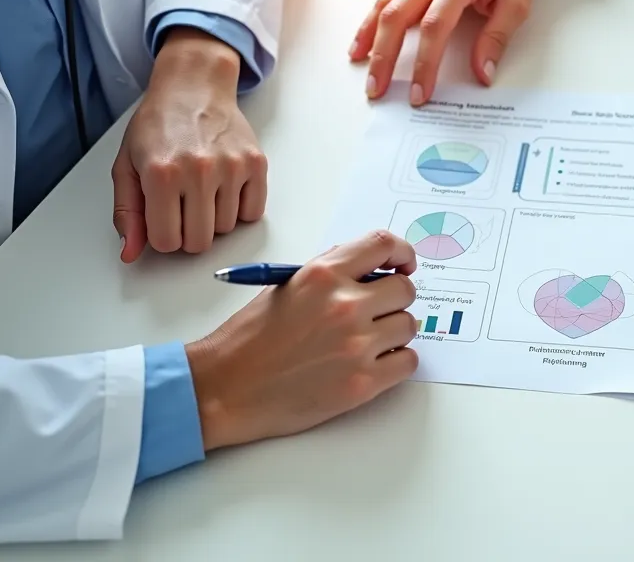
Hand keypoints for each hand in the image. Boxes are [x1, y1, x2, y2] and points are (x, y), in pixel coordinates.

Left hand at [112, 27, 265, 261]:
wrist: (193, 88)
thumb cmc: (159, 125)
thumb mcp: (127, 166)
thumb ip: (127, 213)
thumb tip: (131, 253)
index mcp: (161, 173)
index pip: (167, 242)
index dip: (163, 235)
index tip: (163, 217)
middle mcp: (198, 170)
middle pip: (200, 242)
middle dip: (188, 232)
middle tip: (183, 205)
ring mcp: (231, 166)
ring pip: (226, 229)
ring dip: (214, 218)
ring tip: (203, 189)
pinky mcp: (256, 163)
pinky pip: (252, 213)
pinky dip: (239, 208)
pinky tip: (225, 188)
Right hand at [185, 230, 420, 450]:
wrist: (223, 389)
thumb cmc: (248, 341)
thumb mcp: (286, 287)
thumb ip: (329, 273)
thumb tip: (369, 268)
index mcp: (324, 275)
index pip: (384, 244)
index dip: (401, 253)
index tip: (403, 264)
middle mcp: (345, 305)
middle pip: (405, 290)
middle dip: (394, 299)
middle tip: (378, 311)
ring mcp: (356, 345)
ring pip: (409, 326)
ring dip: (394, 332)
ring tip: (366, 341)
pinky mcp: (362, 383)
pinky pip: (407, 362)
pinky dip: (395, 362)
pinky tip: (372, 363)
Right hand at [349, 0, 556, 105]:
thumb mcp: (518, 3)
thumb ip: (497, 39)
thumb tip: (482, 72)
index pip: (435, 28)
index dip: (425, 64)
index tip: (420, 92)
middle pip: (398, 18)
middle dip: (384, 57)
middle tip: (378, 89)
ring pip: (385, 7)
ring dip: (370, 40)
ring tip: (360, 68)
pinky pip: (387, 0)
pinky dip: (371, 22)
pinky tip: (362, 43)